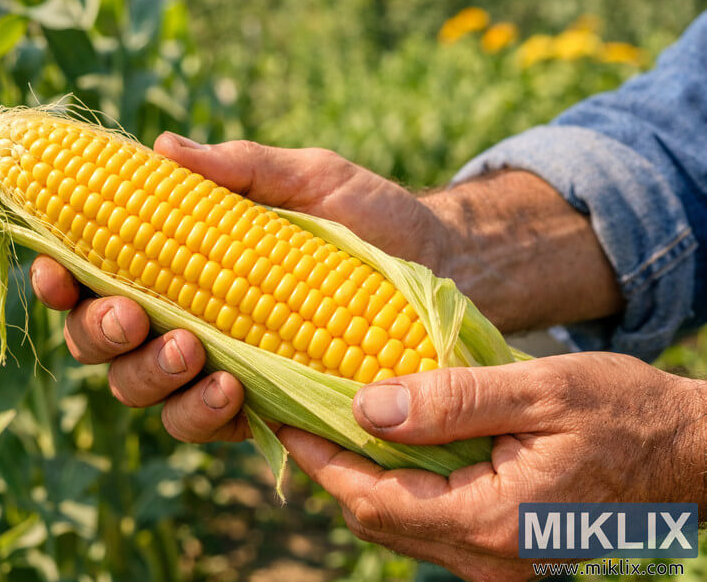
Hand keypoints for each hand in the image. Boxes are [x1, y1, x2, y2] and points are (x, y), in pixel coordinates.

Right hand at [31, 133, 449, 441]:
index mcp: (180, 263)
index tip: (54, 269)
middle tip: (133, 315)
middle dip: (101, 334)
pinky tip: (233, 391)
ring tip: (195, 351)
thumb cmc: (367, 218)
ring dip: (151, 377)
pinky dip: (205, 413)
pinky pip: (206, 425)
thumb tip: (161, 149)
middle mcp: (183, 318)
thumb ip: (240, 169)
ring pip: (143, 392)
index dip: (61, 280)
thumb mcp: (308, 178)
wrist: (437, 266)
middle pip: (102, 344)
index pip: (96, 276)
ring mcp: (215, 368)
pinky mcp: (256, 406)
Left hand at [276, 352, 706, 581]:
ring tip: (337, 421)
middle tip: (303, 412)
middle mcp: (487, 555)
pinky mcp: (503, 547)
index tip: (283, 415)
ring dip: (363, 475)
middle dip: (332, 467)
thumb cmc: (623, 412)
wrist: (686, 454)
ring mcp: (496, 559)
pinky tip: (395, 442)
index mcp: (492, 519)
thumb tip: (366, 407)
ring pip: (399, 522)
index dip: (320, 458)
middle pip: (376, 517)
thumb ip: (451, 401)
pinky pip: (429, 520)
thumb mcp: (537, 391)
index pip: (372, 498)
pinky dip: (400, 483)